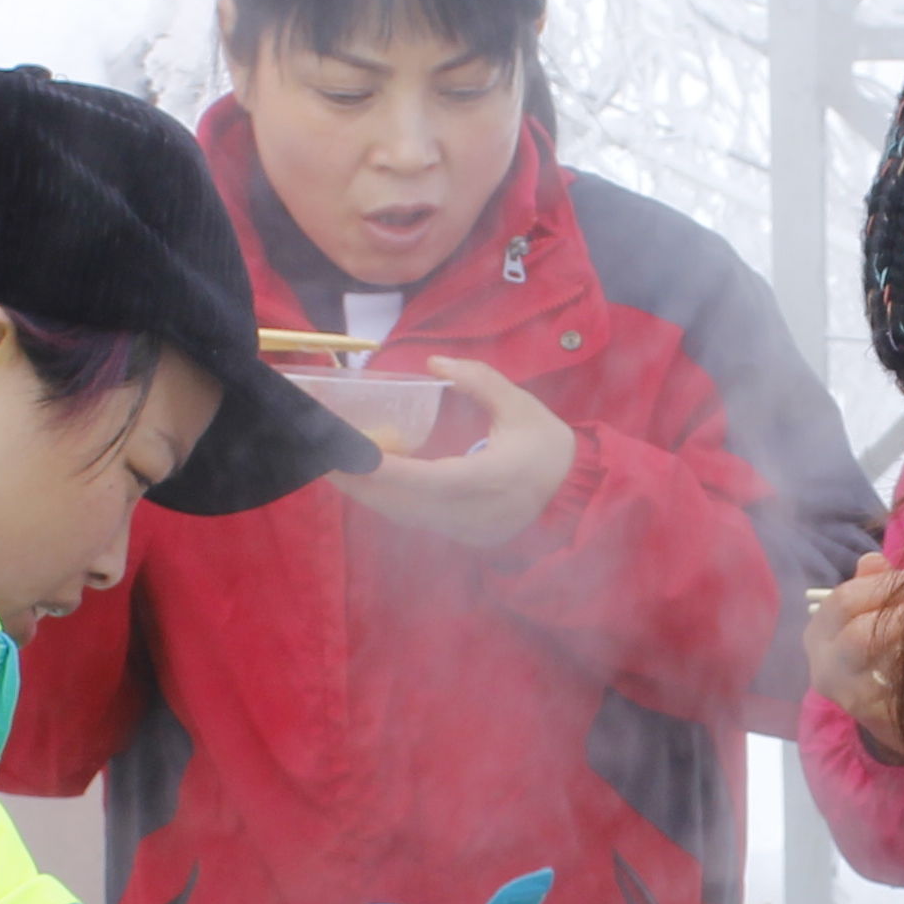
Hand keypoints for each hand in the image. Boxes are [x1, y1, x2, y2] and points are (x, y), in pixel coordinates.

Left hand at [345, 358, 576, 549]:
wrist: (579, 496)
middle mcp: (471, 514)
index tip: (348, 453)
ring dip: (370, 495)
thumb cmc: (550, 447)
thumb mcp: (520, 405)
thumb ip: (478, 380)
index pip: (423, 480)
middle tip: (324, 460)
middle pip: (402, 505)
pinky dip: (391, 503)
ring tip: (337, 469)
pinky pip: (418, 522)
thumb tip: (434, 364)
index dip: (381, 469)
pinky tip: (370, 484)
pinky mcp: (465, 538)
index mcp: (488, 481)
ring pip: (405, 517)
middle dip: (360, 484)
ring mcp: (467, 532)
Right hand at [807, 550, 903, 744]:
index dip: (888, 586)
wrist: (898, 719)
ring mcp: (848, 696)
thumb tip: (873, 559)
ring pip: (884, 662)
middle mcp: (824, 666)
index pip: (844, 599)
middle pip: (859, 632)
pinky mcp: (877, 719)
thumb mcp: (873, 616)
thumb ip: (873, 586)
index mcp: (820, 634)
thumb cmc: (885, 656)